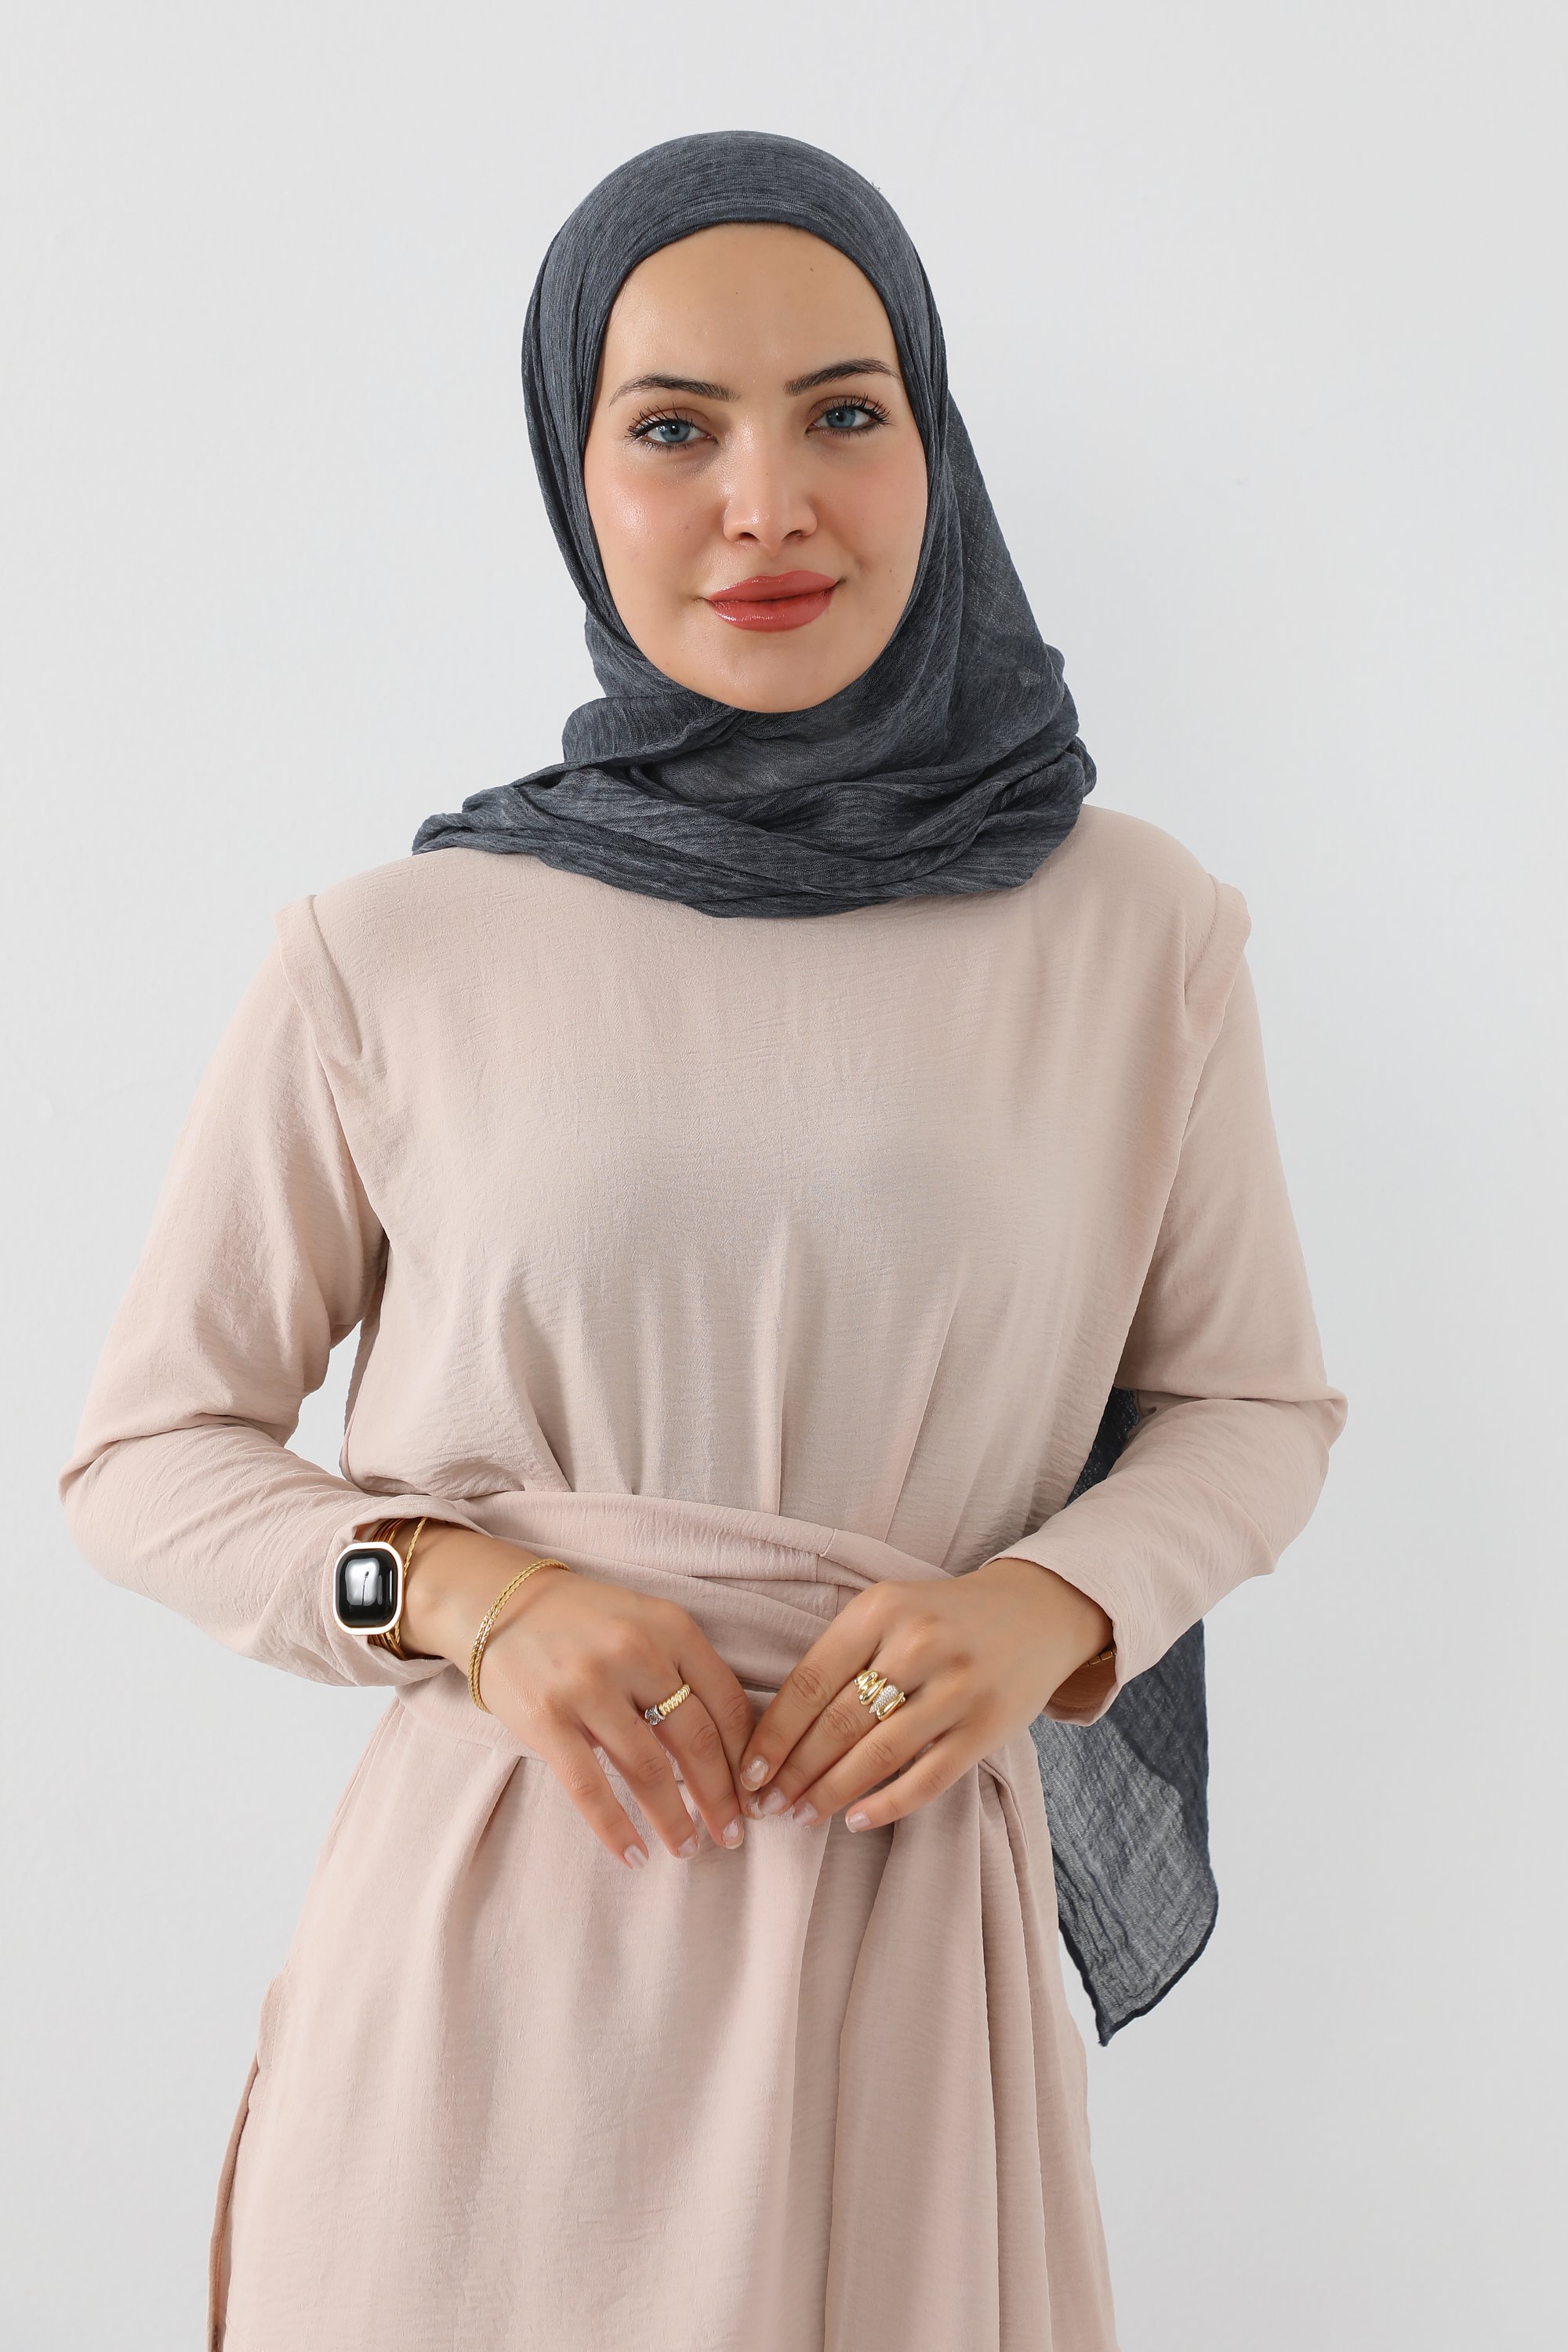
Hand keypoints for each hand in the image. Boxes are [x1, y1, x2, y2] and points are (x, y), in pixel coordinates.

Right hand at [396, 1523, 757, 1869]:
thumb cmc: (585, 1623)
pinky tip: (634, 1854)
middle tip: (734, 1836)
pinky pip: (589, 1786)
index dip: (748, 1756)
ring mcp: (588, 1684)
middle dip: (721, 1798)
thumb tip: (732, 1751)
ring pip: (648, 1769)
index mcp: (670, 1626)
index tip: (758, 1794)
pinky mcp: (546, 1716)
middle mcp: (635, 1652)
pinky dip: (616, 1828)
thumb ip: (685, 1671)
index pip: (728, 1703)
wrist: (500, 1604)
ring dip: (675, 1819)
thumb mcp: (645, 1624)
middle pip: (696, 1740)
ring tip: (688, 1849)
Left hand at [734, 1556, 1113, 1833]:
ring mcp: (958, 1686)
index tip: (748, 1773)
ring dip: (831, 1792)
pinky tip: (856, 1819)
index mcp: (880, 1609)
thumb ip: (840, 1658)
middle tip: (767, 1806)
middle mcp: (919, 1643)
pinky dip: (887, 1804)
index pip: (809, 1682)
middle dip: (794, 1772)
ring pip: (878, 1754)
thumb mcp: (888, 1613)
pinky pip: (928, 1777)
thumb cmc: (942, 1619)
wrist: (1035, 1611)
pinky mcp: (988, 1726)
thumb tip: (776, 1733)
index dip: (773, 1735)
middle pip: (838, 1722)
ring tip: (801, 1815)